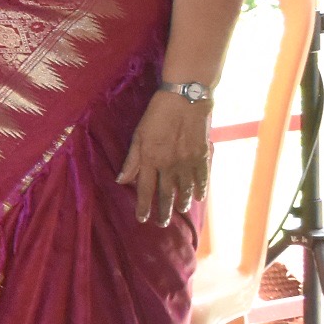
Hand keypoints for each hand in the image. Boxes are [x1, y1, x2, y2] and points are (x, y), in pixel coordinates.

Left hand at [119, 89, 213, 227]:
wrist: (185, 99)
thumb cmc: (157, 114)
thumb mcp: (138, 135)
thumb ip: (132, 160)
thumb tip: (121, 180)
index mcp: (151, 159)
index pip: (145, 189)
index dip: (143, 205)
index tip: (142, 218)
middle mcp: (169, 164)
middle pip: (166, 193)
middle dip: (164, 210)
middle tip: (163, 224)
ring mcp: (187, 161)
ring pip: (184, 188)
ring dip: (181, 201)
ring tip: (180, 211)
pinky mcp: (202, 155)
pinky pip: (201, 177)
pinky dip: (200, 188)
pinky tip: (198, 197)